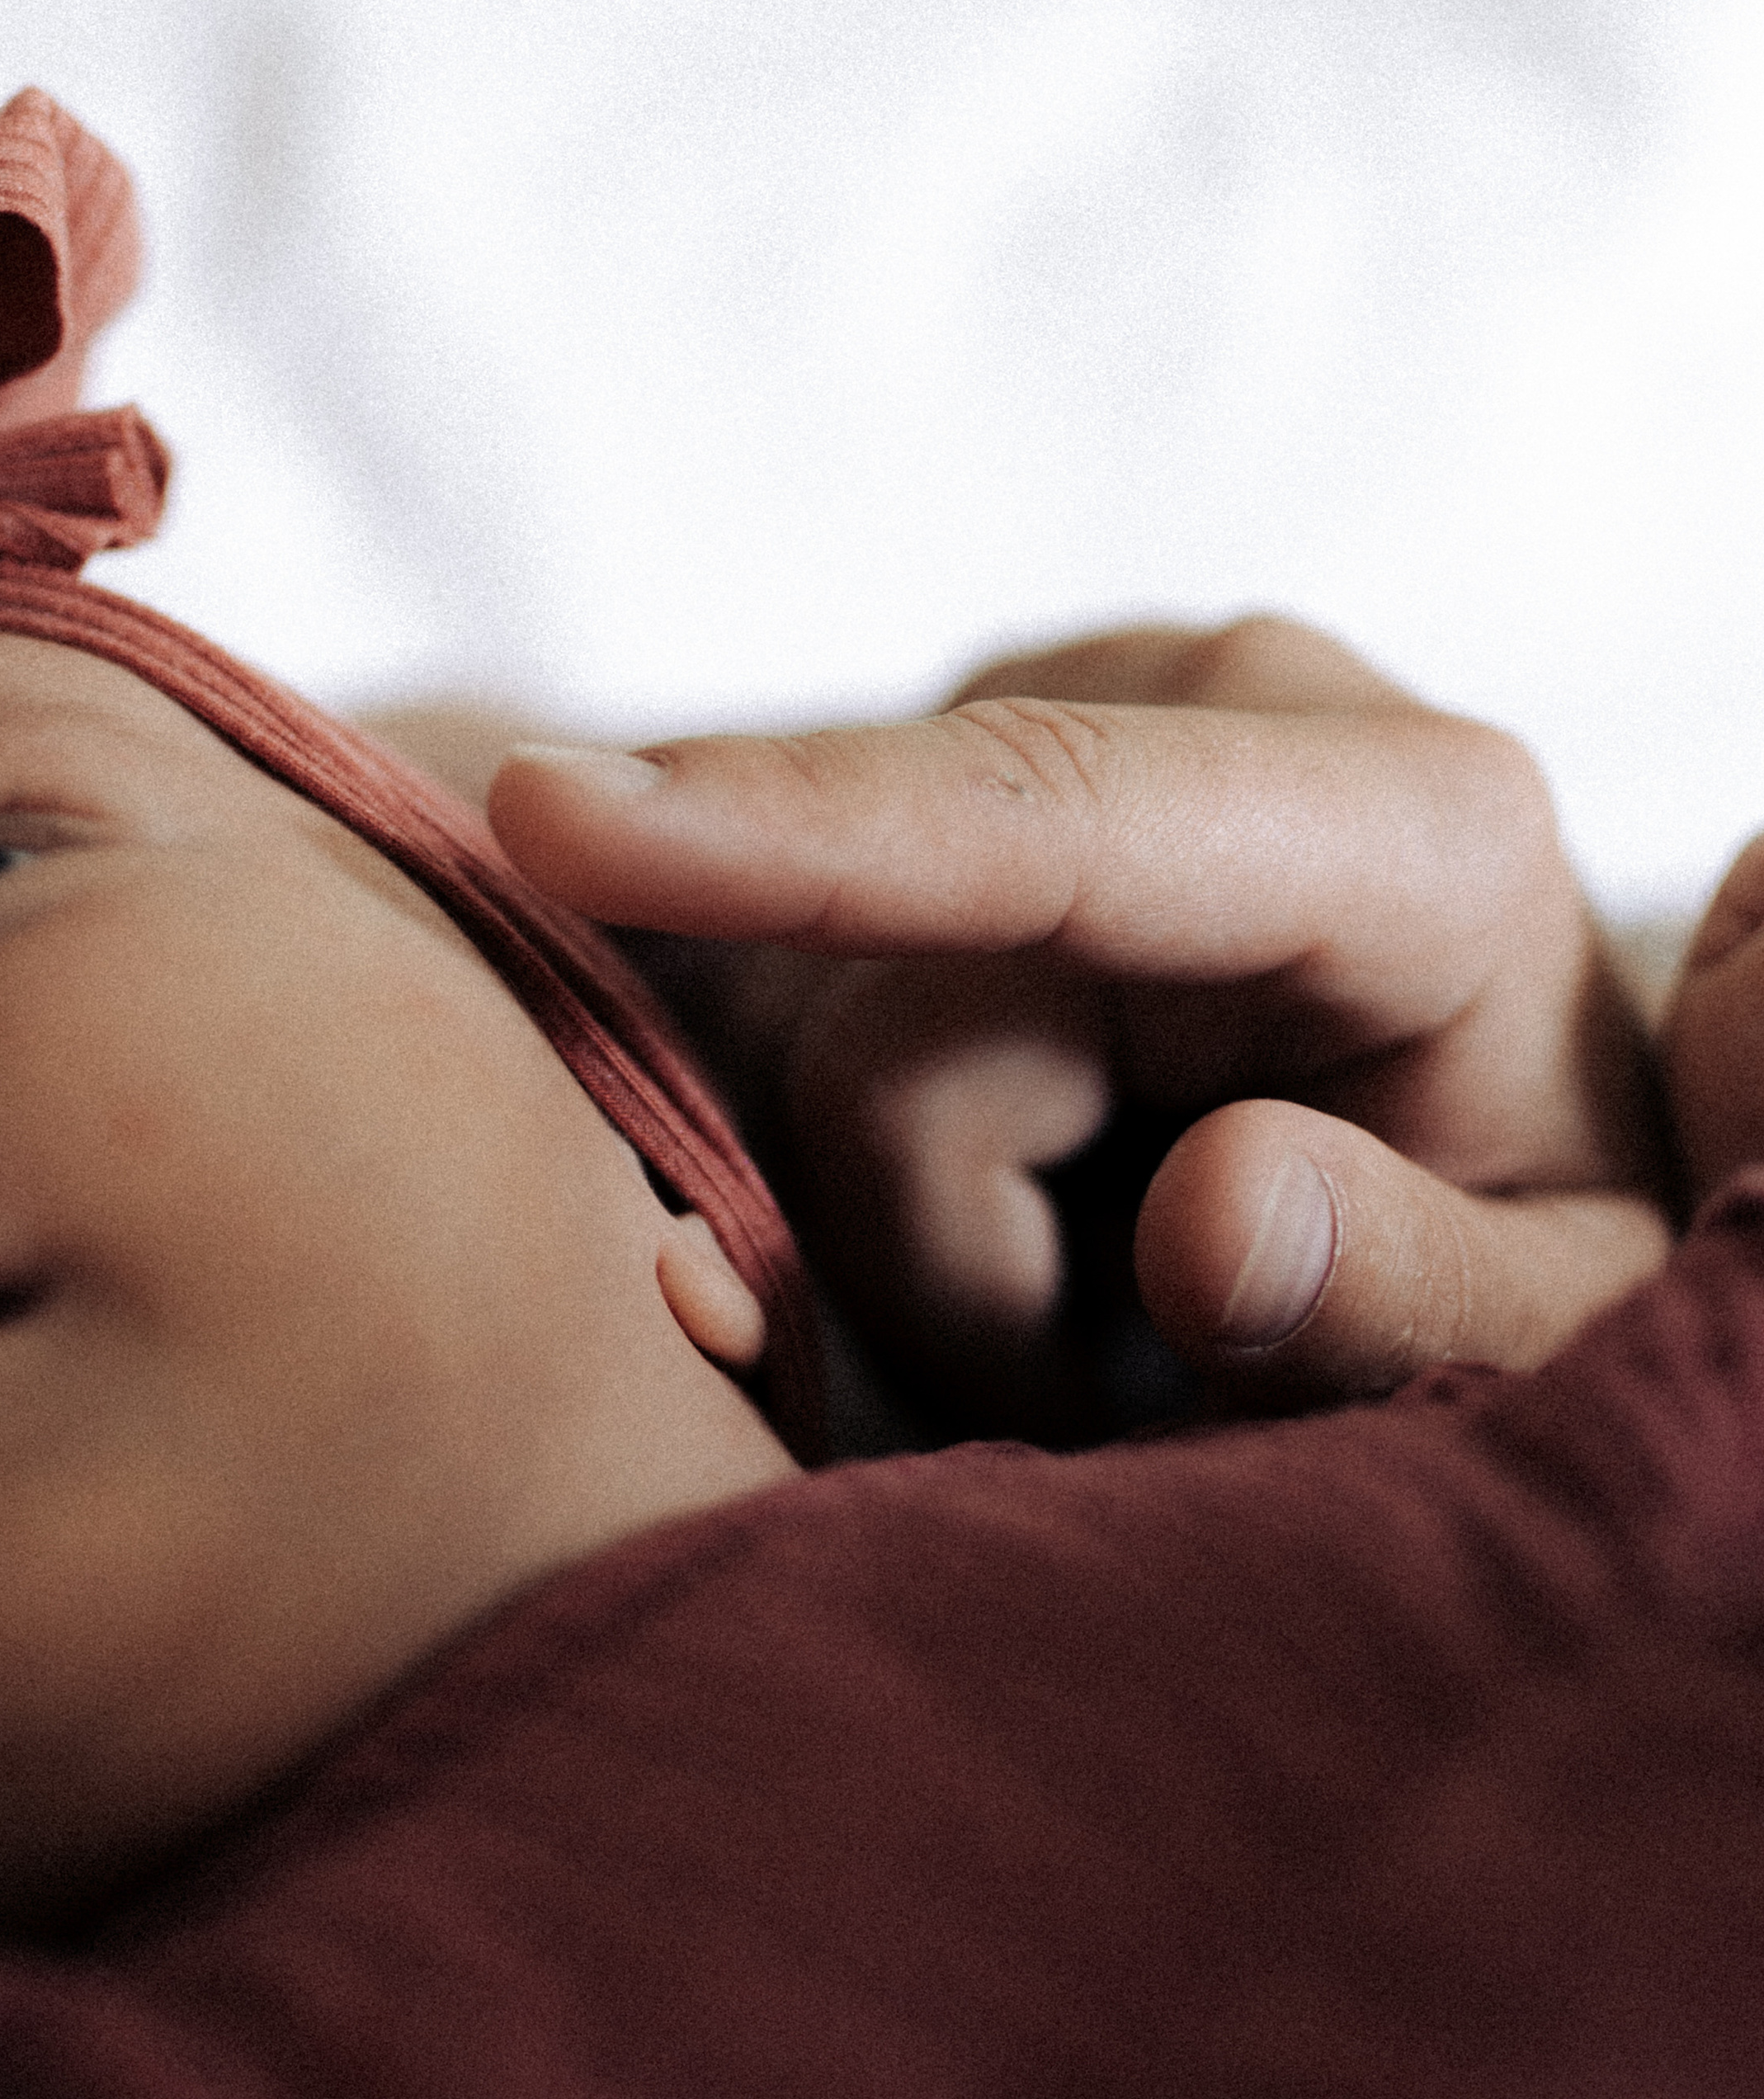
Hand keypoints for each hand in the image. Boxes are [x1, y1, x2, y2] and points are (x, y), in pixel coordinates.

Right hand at [488, 619, 1675, 1429]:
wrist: (1498, 1130)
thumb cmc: (1525, 1244)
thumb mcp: (1546, 1325)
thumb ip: (1407, 1286)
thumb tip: (1212, 1214)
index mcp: (1410, 825)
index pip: (1055, 819)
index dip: (803, 834)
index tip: (551, 826)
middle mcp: (1221, 715)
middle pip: (893, 1019)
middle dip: (959, 1259)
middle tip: (1102, 1383)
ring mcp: (1071, 721)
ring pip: (820, 1033)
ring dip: (923, 1236)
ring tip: (1084, 1297)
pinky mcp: (965, 784)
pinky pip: (799, 993)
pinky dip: (879, 1156)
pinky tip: (1018, 1186)